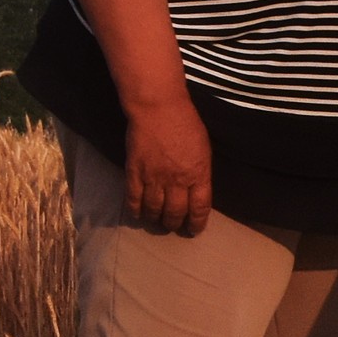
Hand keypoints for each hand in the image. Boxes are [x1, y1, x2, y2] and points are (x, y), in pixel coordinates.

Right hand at [122, 96, 214, 236]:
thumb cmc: (185, 122)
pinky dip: (135, 210)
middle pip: (176, 213)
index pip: (200, 208)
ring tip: (156, 221)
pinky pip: (134, 199)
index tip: (194, 230)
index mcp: (198, 174)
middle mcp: (177, 181)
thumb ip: (200, 172)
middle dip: (174, 224)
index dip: (197, 223)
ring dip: (156, 220)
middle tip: (173, 226)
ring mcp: (154, 178)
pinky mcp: (135, 173)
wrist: (158, 107)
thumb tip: (198, 190)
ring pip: (154, 210)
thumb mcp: (203, 148)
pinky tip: (138, 214)